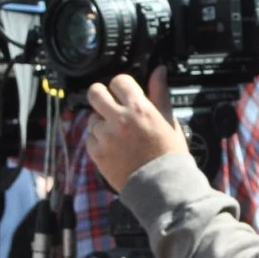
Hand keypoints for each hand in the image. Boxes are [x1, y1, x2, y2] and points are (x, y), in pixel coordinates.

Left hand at [85, 69, 189, 190]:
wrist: (161, 187)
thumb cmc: (169, 154)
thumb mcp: (168, 120)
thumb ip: (159, 93)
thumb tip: (159, 71)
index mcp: (139, 108)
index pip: (119, 81)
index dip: (122, 86)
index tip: (124, 93)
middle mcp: (119, 119)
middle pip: (95, 93)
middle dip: (101, 95)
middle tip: (109, 105)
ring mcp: (106, 137)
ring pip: (92, 118)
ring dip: (102, 123)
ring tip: (117, 135)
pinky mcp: (97, 153)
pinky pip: (90, 138)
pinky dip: (98, 141)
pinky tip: (113, 148)